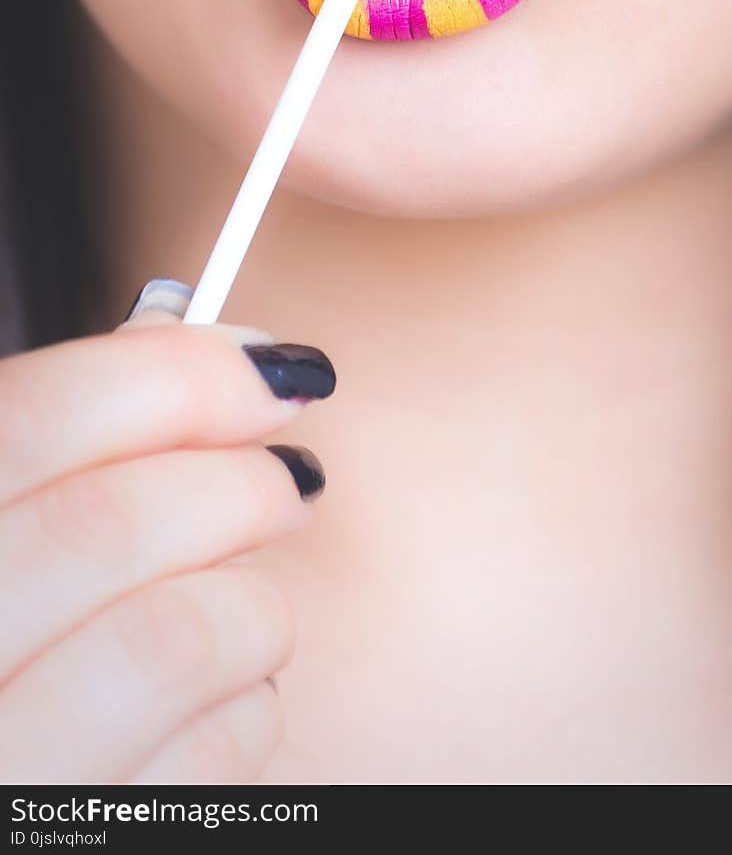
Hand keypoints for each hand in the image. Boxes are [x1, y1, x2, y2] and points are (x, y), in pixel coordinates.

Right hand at [0, 281, 334, 782]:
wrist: (22, 778)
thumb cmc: (21, 642)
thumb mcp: (12, 531)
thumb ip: (68, 444)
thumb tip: (191, 342)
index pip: (29, 421)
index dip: (172, 375)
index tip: (272, 368)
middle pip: (106, 523)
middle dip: (235, 482)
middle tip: (287, 480)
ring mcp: (10, 773)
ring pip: (178, 638)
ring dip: (251, 602)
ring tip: (249, 606)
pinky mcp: (84, 843)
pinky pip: (215, 754)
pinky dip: (249, 704)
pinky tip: (222, 697)